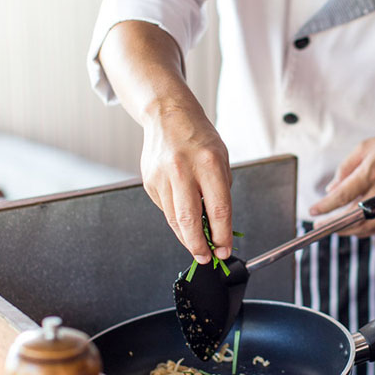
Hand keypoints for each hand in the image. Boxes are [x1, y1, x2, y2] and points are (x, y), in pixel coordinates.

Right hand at [140, 106, 232, 263]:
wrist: (167, 116)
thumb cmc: (199, 137)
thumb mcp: (221, 158)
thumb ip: (221, 190)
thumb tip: (218, 225)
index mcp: (208, 163)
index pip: (218, 210)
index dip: (222, 235)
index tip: (225, 249)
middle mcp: (182, 170)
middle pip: (189, 221)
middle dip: (199, 246)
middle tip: (207, 258)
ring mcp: (162, 177)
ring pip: (174, 220)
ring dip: (187, 238)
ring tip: (198, 245)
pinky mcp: (149, 182)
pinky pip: (165, 209)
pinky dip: (176, 218)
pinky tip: (184, 216)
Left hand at [308, 133, 374, 236]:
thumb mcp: (365, 147)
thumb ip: (346, 168)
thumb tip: (331, 189)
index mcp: (370, 170)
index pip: (343, 195)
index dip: (326, 205)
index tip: (313, 211)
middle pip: (354, 215)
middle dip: (334, 224)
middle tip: (318, 225)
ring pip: (367, 225)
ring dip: (348, 230)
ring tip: (333, 228)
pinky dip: (365, 231)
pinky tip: (354, 229)